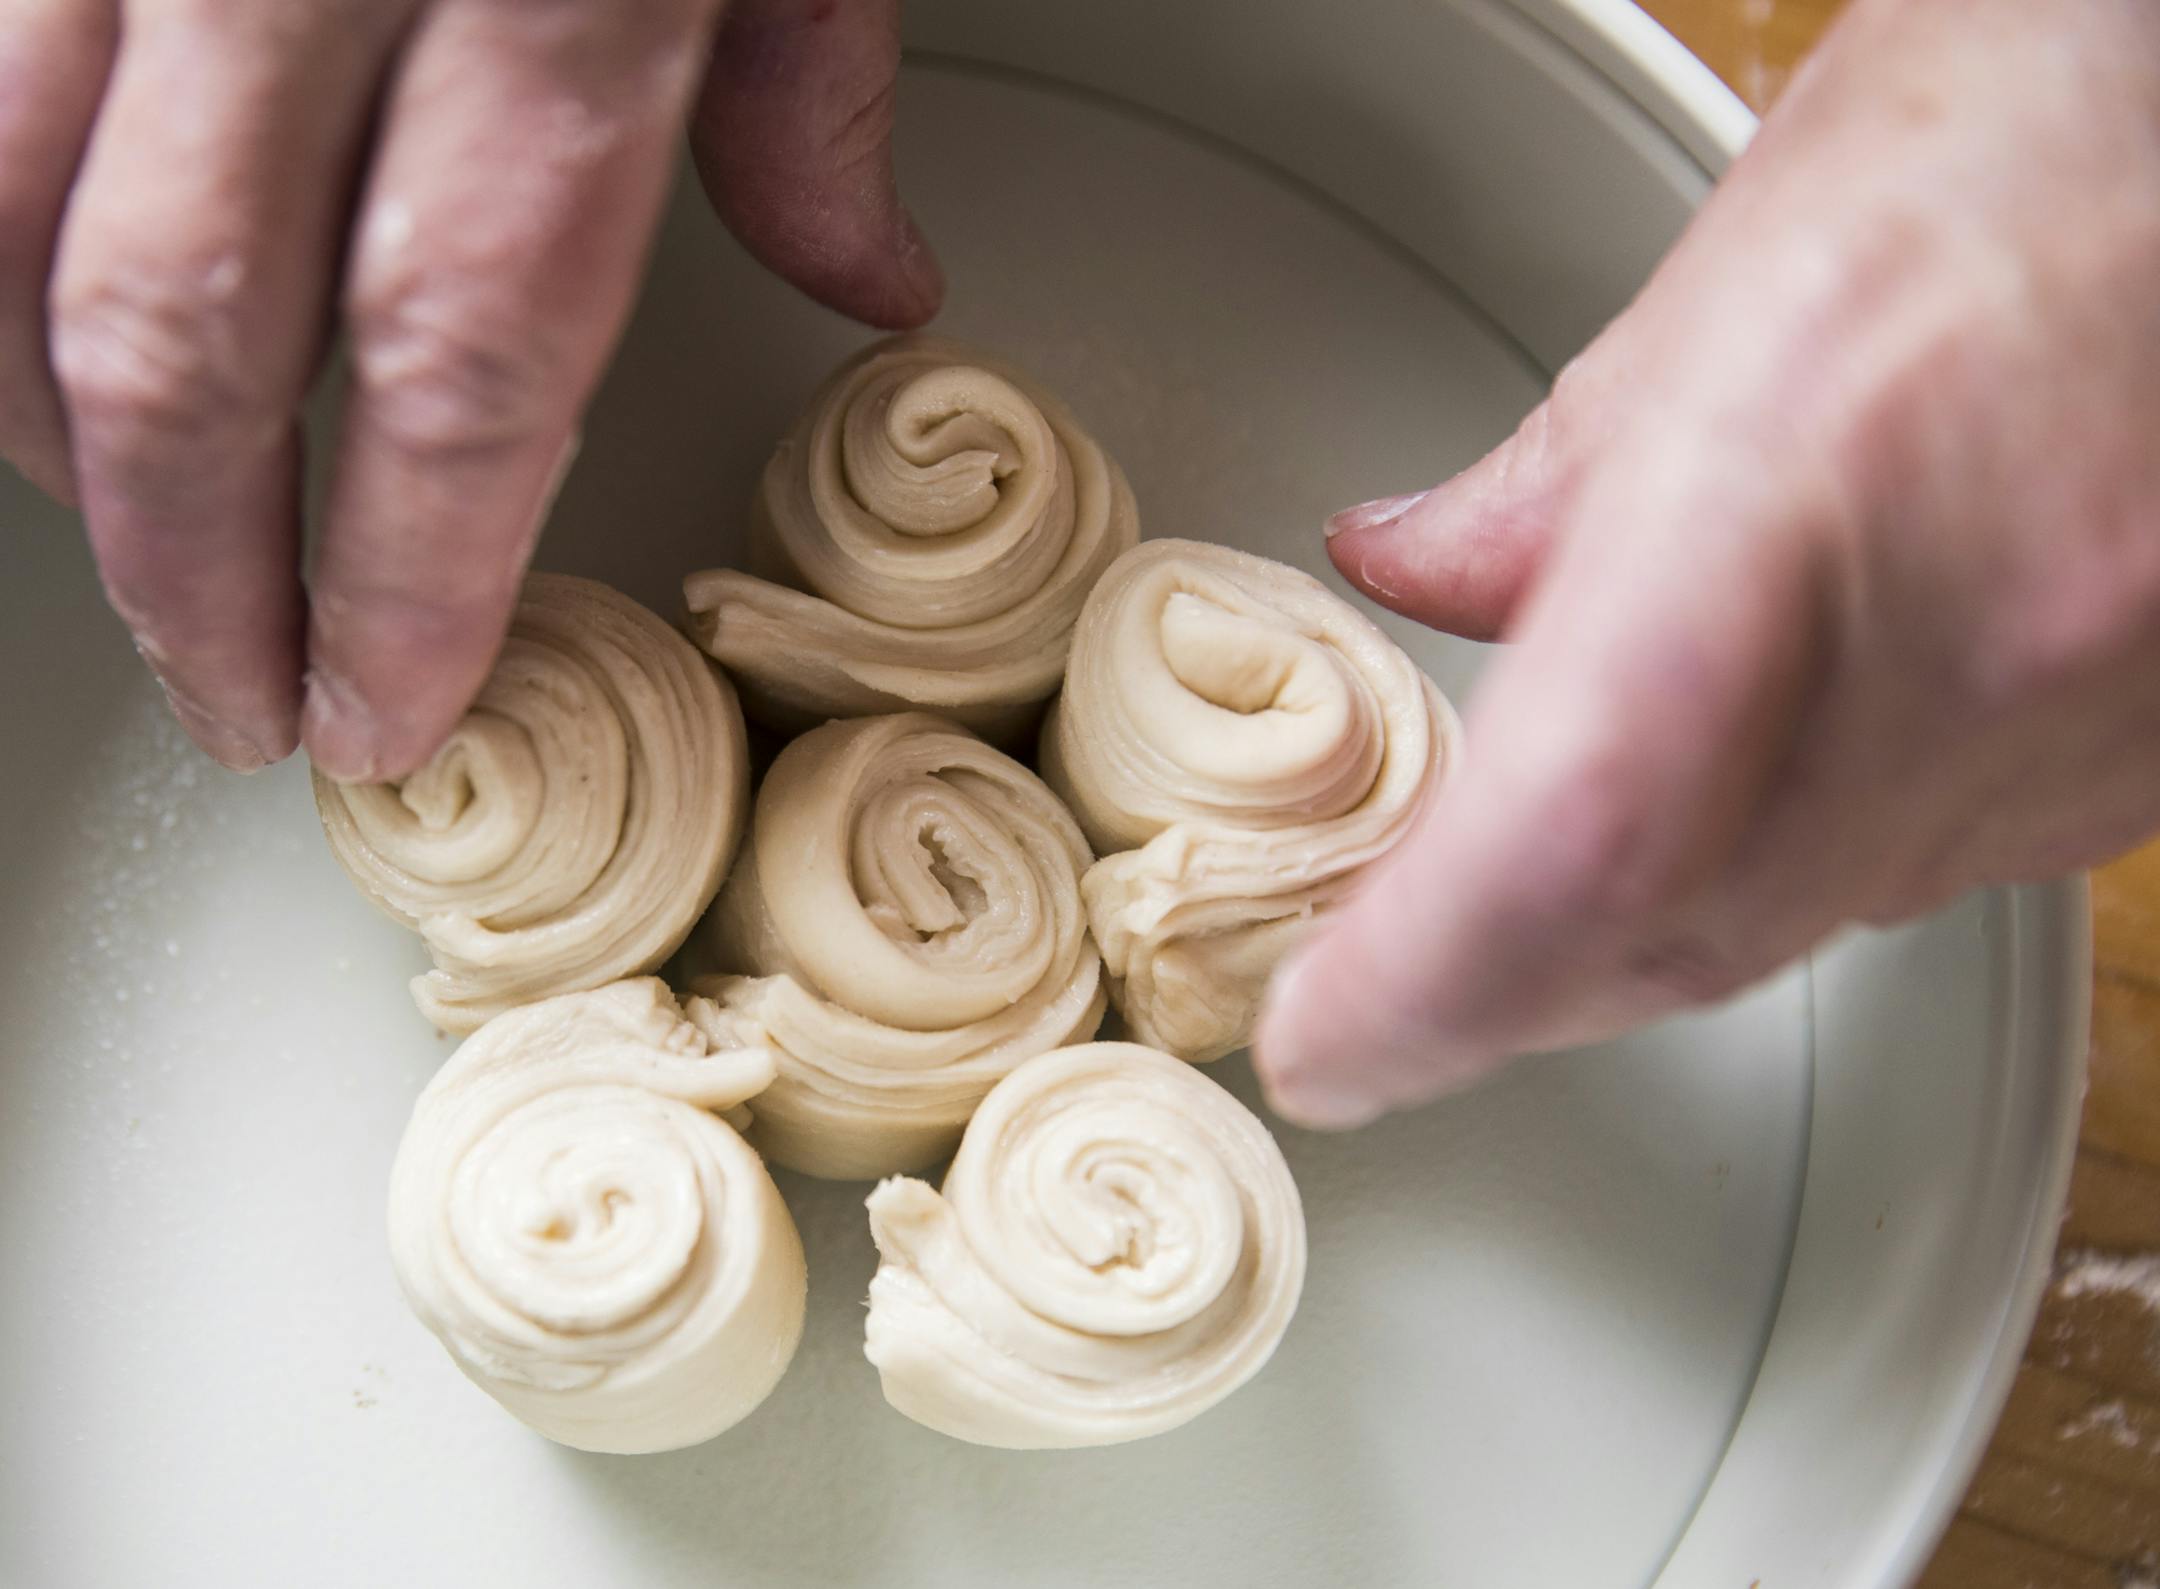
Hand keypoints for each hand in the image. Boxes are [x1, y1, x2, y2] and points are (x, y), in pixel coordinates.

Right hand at [0, 0, 939, 776]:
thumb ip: (811, 92)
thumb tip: (867, 280)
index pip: (455, 360)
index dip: (401, 578)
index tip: (380, 711)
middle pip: (191, 334)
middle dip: (189, 569)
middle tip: (238, 700)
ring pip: (8, 215)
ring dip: (49, 423)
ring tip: (135, 550)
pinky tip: (38, 327)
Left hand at [1255, 0, 2159, 1126]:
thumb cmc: (2022, 140)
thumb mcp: (1723, 283)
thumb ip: (1543, 482)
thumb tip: (1402, 573)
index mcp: (1800, 479)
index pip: (1577, 830)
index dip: (1422, 980)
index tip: (1324, 1042)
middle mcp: (1968, 642)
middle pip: (1668, 932)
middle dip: (1487, 995)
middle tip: (1375, 1001)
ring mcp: (2079, 723)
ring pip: (1786, 934)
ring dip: (1619, 947)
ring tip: (1516, 909)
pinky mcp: (2137, 764)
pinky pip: (1907, 886)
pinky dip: (1773, 884)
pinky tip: (1722, 825)